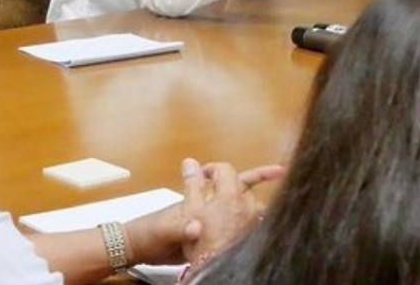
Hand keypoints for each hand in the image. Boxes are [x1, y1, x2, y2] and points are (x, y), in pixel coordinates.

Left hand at [119, 159, 282, 265]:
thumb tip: (195, 226)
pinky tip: (255, 235)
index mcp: (200, 198)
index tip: (277, 172)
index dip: (253, 174)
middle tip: (282, 180)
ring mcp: (207, 221)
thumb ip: (180, 226)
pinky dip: (243, 229)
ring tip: (275, 212)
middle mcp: (207, 206)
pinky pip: (230, 231)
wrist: (136, 248)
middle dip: (258, 186)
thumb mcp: (164, 229)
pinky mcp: (206, 238)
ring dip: (253, 209)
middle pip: (238, 191)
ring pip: (236, 211)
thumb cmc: (148, 233)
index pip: (231, 179)